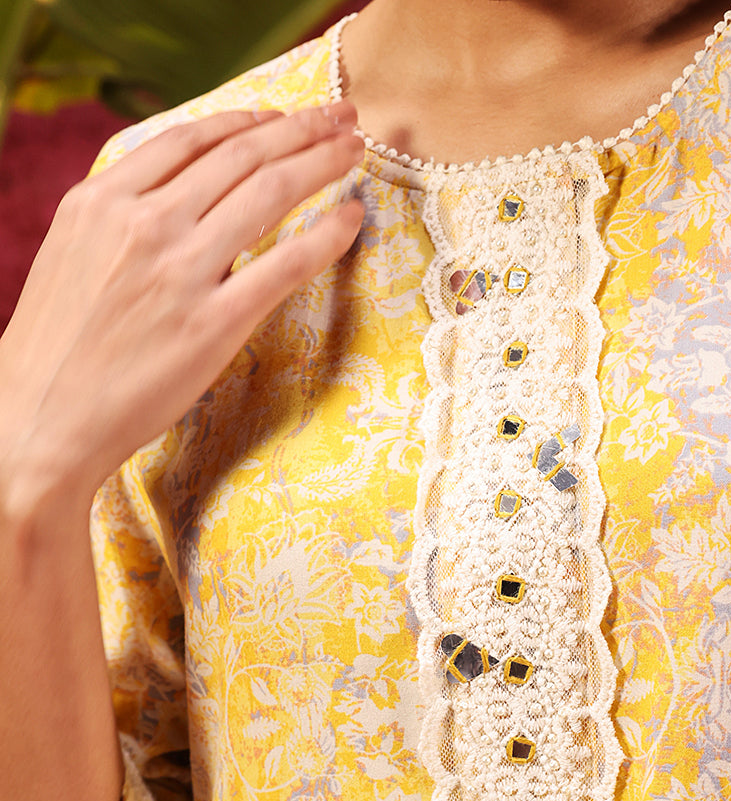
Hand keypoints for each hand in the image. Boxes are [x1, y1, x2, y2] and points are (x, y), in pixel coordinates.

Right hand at [0, 101, 364, 519]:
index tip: (283, 118)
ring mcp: (182, 273)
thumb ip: (121, 219)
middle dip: (301, 129)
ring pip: (270, 193)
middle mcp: (145, 224)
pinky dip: (328, 234)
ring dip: (322, 162)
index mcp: (103, 201)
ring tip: (354, 149)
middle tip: (342, 117)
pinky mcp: (214, 324)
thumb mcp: (72, 254)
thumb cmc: (57, 349)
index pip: (189, 140)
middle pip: (241, 156)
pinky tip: (352, 217)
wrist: (42, 419)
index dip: (246, 122)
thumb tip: (176, 199)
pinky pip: (287, 263)